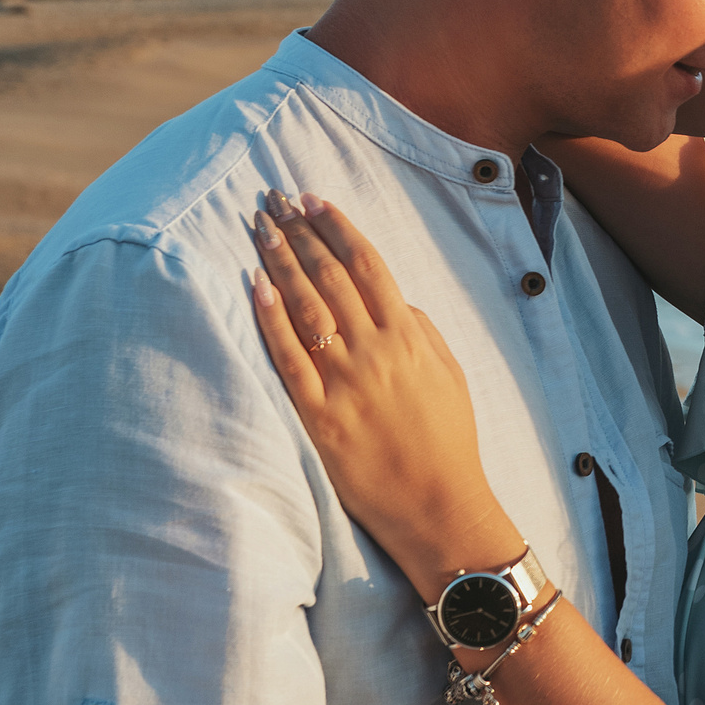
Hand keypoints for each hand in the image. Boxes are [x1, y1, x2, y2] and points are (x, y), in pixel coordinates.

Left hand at [247, 191, 522, 597]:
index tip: (314, 200)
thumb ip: (422, 331)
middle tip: (273, 200)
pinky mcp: (319, 416)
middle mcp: (375, 351)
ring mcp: (345, 383)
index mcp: (409, 337)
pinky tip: (254, 286)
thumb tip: (395, 301)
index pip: (368, 267)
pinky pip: (289, 359)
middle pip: (331, 277)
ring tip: (259, 228)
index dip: (338, 229)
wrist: (440, 503)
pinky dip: (271, 320)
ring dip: (280, 262)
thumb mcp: (450, 374)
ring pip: (307, 308)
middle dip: (300, 233)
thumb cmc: (449, 441)